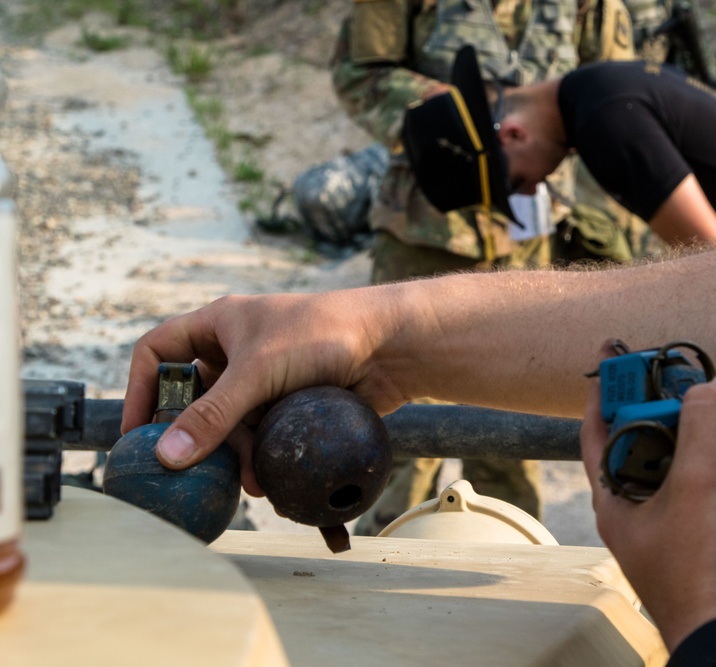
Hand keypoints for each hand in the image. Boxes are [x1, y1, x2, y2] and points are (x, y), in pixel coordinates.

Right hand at [122, 291, 410, 493]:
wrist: (391, 346)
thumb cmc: (322, 335)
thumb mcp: (257, 372)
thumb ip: (212, 415)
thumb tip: (168, 454)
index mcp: (219, 325)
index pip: (158, 352)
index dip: (140, 389)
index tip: (136, 433)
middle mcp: (238, 350)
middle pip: (195, 398)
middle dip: (194, 435)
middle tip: (187, 471)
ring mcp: (266, 378)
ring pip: (231, 423)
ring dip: (232, 454)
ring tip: (243, 481)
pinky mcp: (291, 403)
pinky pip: (262, 434)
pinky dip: (260, 456)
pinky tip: (265, 480)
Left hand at [580, 343, 715, 649]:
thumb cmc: (704, 567)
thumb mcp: (697, 482)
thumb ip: (707, 421)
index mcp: (620, 501)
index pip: (600, 432)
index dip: (607, 390)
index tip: (617, 352)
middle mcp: (657, 510)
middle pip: (669, 440)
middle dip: (693, 404)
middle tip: (712, 372)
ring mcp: (704, 524)